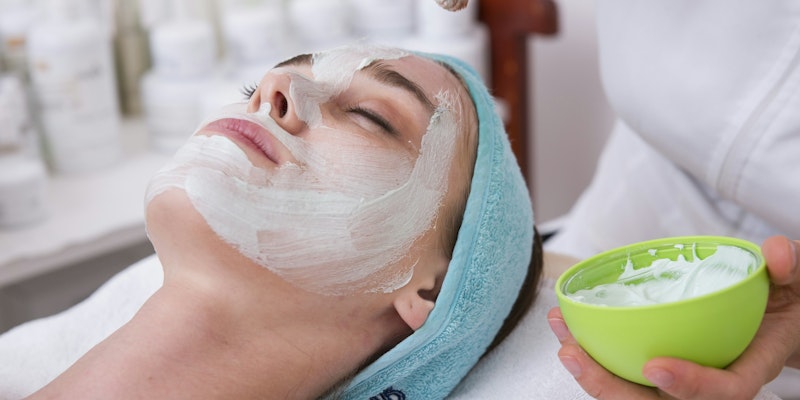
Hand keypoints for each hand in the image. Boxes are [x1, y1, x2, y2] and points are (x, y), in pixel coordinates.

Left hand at [547, 235, 799, 398]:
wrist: (783, 311)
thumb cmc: (788, 297)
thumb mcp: (799, 280)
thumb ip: (791, 267)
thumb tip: (777, 255)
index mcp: (750, 366)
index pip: (725, 390)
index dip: (690, 385)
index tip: (655, 366)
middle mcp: (712, 378)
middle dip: (612, 387)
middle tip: (574, 355)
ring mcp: (684, 372)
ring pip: (634, 390)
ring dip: (592, 370)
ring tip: (561, 338)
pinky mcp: (661, 362)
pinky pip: (625, 366)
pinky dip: (595, 349)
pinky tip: (568, 328)